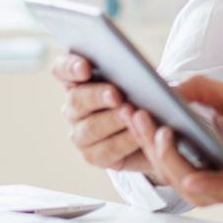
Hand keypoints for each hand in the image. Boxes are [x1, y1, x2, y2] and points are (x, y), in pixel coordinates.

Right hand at [51, 52, 152, 175]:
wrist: (157, 126)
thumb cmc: (147, 92)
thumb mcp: (146, 77)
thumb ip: (142, 73)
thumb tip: (159, 80)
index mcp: (79, 79)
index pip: (62, 69)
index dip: (70, 67)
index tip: (85, 67)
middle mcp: (74, 106)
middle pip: (76, 99)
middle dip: (97, 96)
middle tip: (116, 94)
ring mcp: (80, 132)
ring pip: (89, 128)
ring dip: (111, 121)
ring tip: (131, 115)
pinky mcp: (93, 155)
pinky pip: (105, 151)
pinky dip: (123, 142)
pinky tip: (139, 136)